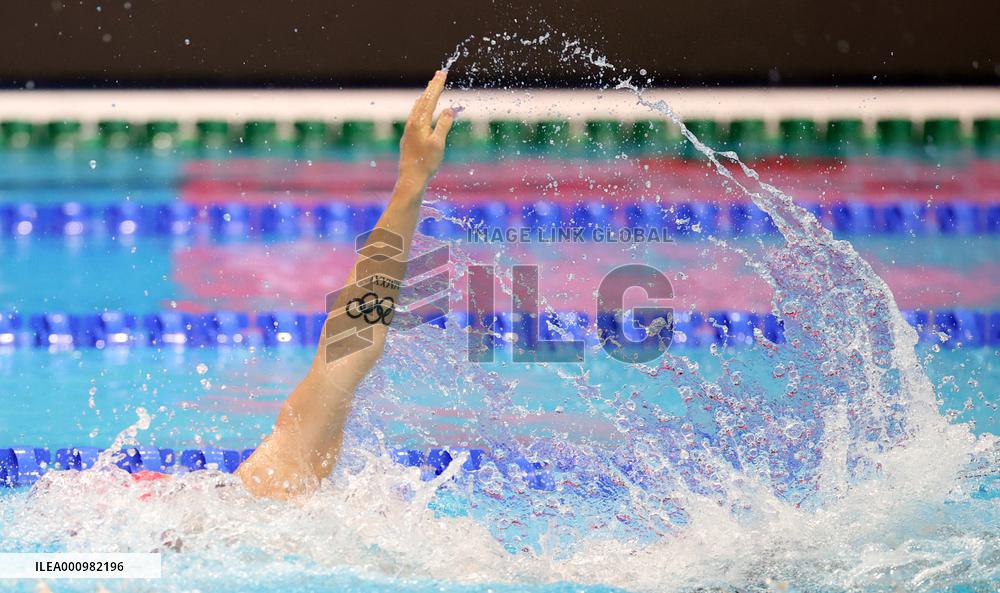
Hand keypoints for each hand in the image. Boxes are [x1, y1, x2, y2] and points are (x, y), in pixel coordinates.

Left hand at [397, 70, 454, 188]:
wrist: (411, 178)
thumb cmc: (426, 162)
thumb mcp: (439, 143)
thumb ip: (444, 124)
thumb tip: (449, 109)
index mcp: (420, 122)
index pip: (430, 100)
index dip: (437, 86)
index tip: (442, 74)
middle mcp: (412, 123)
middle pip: (423, 101)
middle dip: (432, 87)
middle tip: (438, 74)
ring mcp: (409, 130)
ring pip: (417, 108)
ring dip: (425, 96)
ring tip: (430, 87)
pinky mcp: (409, 137)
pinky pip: (415, 115)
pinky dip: (420, 107)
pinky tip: (420, 108)